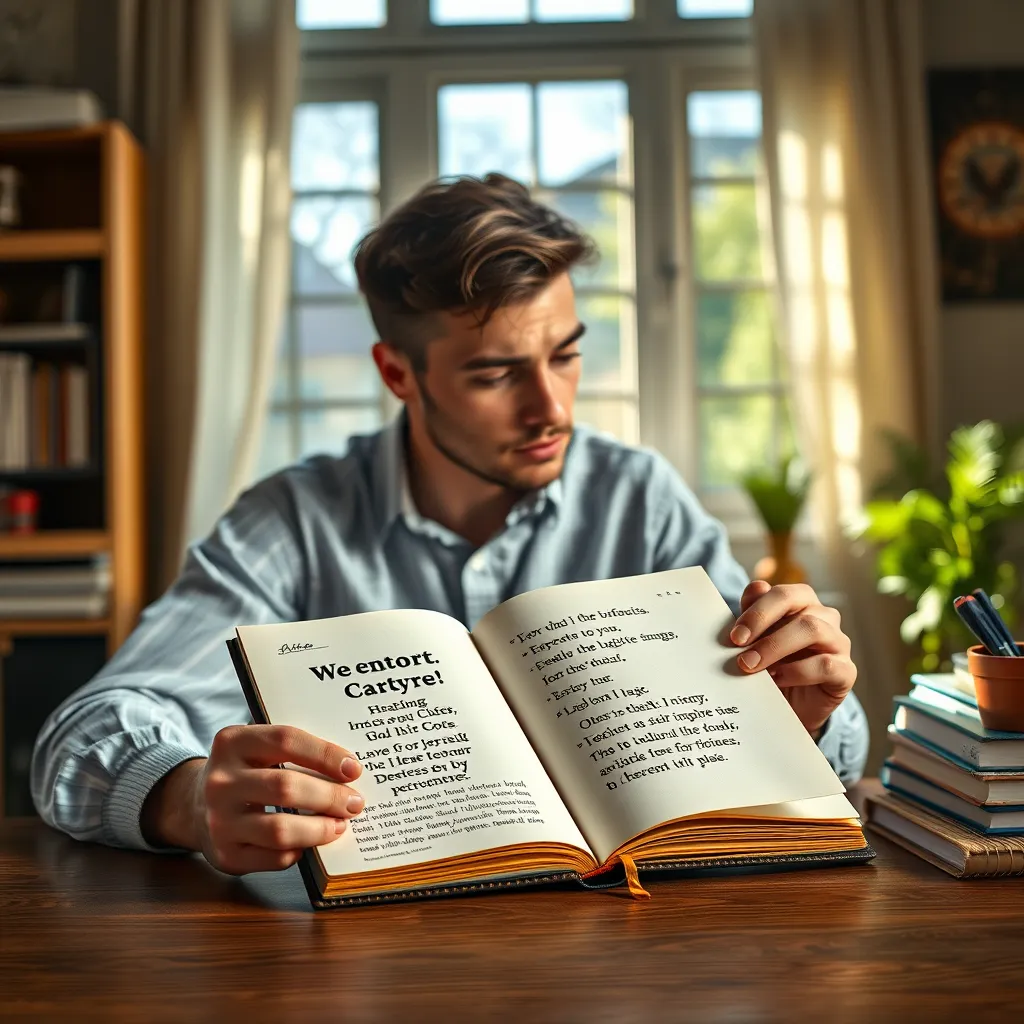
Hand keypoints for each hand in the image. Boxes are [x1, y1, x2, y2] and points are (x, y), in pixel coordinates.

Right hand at [141, 725, 364, 874]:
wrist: (194, 805)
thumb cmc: (245, 772)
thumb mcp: (257, 748)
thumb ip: (294, 751)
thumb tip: (348, 770)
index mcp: (232, 742)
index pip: (285, 740)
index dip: (324, 754)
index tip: (354, 768)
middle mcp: (220, 780)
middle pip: (286, 787)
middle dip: (329, 796)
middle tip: (355, 803)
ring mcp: (219, 820)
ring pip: (280, 829)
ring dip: (320, 829)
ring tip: (341, 825)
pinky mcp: (225, 855)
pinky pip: (274, 857)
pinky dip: (300, 850)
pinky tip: (310, 842)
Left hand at [728, 580, 855, 736]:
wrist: (788, 708)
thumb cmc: (772, 666)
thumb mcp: (755, 641)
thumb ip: (753, 614)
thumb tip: (755, 587)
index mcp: (802, 602)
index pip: (781, 593)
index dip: (756, 610)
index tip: (734, 635)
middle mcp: (824, 617)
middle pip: (796, 602)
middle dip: (762, 620)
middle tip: (738, 646)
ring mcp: (838, 642)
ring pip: (813, 629)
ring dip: (776, 646)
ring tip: (752, 665)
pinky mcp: (846, 671)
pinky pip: (826, 664)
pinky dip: (797, 671)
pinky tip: (777, 679)